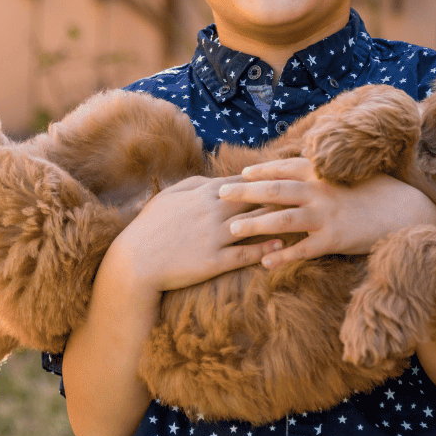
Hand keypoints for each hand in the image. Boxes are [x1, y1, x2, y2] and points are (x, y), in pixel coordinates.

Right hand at [110, 175, 283, 294]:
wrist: (135, 261)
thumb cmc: (149, 226)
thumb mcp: (168, 196)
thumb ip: (194, 184)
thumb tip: (217, 180)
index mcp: (202, 194)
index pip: (240, 182)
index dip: (263, 178)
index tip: (282, 174)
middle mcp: (212, 212)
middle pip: (254, 199)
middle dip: (278, 194)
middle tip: (301, 190)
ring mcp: (214, 237)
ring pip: (254, 224)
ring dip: (277, 220)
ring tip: (298, 216)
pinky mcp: (214, 261)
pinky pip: (245, 254)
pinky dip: (264, 249)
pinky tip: (280, 245)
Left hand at [216, 159, 435, 267]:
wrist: (409, 212)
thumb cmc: (380, 193)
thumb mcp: (352, 174)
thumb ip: (327, 172)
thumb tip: (306, 167)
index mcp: (325, 173)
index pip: (285, 168)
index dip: (261, 171)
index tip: (240, 174)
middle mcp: (322, 191)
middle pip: (275, 190)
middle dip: (245, 192)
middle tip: (220, 194)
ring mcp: (328, 217)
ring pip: (283, 220)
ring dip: (255, 224)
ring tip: (232, 228)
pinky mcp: (335, 241)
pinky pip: (303, 250)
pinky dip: (282, 256)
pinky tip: (263, 262)